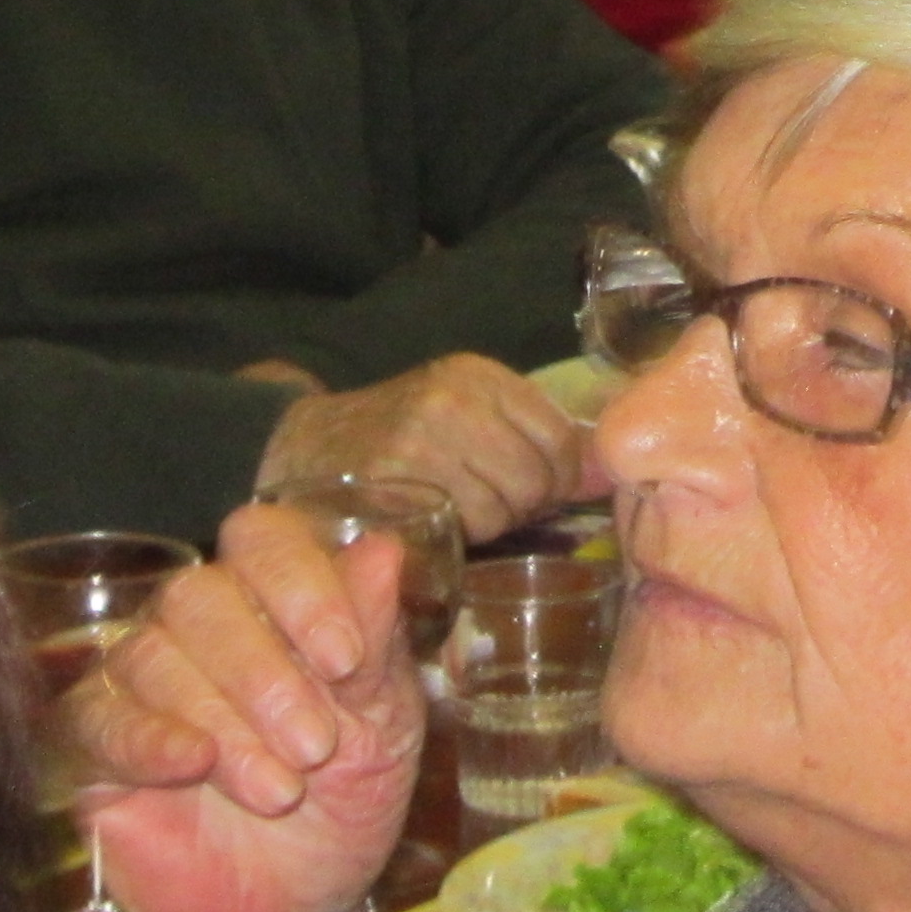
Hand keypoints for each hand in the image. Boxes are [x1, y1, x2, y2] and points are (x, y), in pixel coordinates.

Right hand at [77, 510, 420, 911]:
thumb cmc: (343, 806)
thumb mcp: (384, 730)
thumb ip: (378, 644)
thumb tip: (385, 551)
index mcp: (273, 601)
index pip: (264, 538)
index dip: (300, 583)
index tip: (345, 659)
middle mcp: (198, 628)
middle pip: (200, 595)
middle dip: (266, 671)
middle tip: (317, 747)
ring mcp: (139, 684)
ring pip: (151, 655)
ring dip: (224, 722)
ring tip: (279, 791)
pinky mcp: (93, 749)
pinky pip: (95, 717)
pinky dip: (146, 738)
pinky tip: (192, 766)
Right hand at [257, 354, 586, 545]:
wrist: (303, 449)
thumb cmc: (398, 438)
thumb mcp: (464, 413)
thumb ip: (534, 438)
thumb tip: (607, 477)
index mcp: (478, 375)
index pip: (561, 438)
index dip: (559, 479)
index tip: (536, 491)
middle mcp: (452, 398)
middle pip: (537, 476)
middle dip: (526, 505)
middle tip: (495, 507)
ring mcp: (420, 438)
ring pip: (504, 506)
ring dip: (493, 524)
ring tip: (462, 512)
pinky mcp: (393, 480)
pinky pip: (463, 525)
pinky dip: (462, 536)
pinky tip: (440, 523)